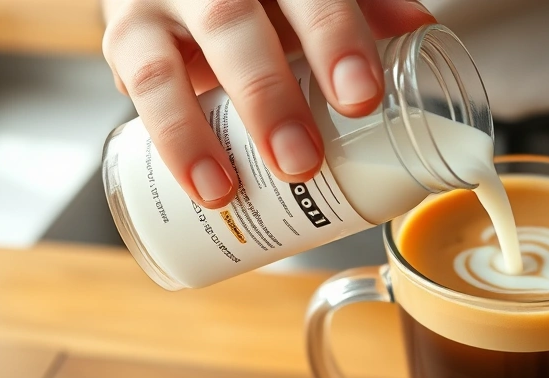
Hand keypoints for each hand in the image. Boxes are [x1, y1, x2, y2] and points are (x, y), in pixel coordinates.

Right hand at [102, 0, 434, 208]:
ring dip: (191, 132)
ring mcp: (160, 5)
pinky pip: (136, 89)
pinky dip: (169, 141)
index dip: (335, 40)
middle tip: (299, 159)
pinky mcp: (126, 39)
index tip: (361, 97)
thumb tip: (422, 36)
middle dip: (266, 95)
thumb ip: (364, 8)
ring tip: (226, 189)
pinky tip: (199, 183)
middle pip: (231, 24)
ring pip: (160, 62)